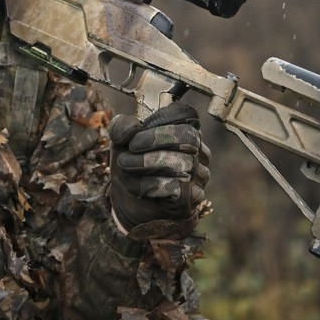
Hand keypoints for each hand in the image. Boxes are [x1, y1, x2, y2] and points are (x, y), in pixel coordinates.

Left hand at [109, 102, 209, 235]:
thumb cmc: (131, 167)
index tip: (138, 129)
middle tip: (131, 147)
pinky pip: (176, 187)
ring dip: (146, 162)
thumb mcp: (120, 142)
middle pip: (189, 136)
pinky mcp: (192, 198)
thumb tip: (131, 129)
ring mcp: (198, 176)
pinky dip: (149, 185)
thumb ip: (123, 127)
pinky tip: (136, 187)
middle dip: (156, 138)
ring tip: (125, 165)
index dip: (162, 117)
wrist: (130, 204)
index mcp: (183, 132)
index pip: (187, 114)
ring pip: (181, 163)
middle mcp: (198, 152)